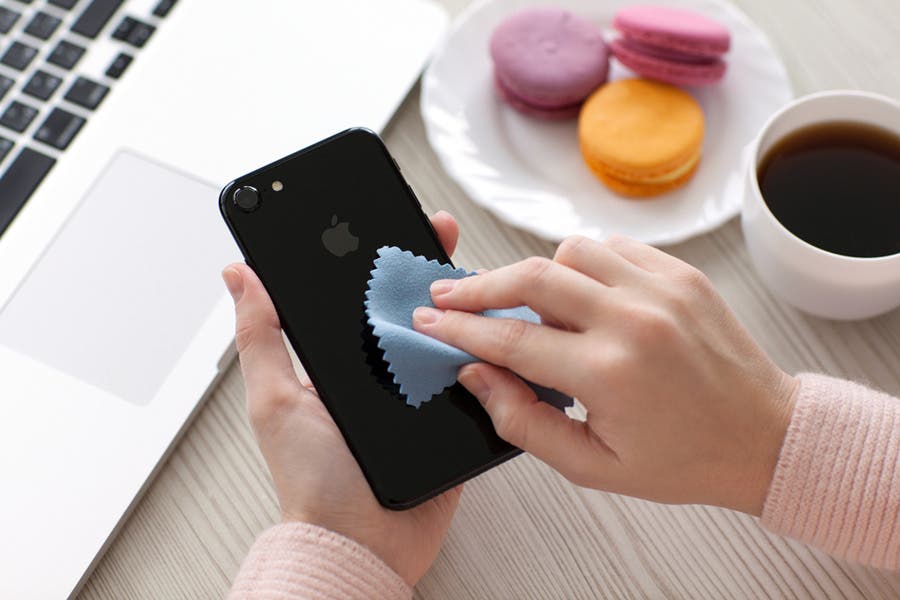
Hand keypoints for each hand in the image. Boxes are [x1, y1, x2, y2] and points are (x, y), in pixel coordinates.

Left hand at [222, 211, 462, 586]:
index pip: (361, 294)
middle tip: (437, 231)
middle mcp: (384, 369)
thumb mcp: (274, 400)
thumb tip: (237, 277)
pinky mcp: (456, 416)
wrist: (363, 542)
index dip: (374, 255)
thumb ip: (260, 337)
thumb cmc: (314, 481)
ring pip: (450, 335)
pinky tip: (497, 325)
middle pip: (411, 305)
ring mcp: (422, 390)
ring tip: (472, 272)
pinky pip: (477, 376)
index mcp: (343, 359)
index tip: (385, 218)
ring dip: (464, 304)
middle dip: (427, 265)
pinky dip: (488, 351)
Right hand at [413, 235, 797, 515]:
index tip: (428, 320)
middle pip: (531, 277)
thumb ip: (524, 421)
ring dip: (538, 272)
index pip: (510, 338)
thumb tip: (477, 374)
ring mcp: (661, 289)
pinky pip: (612, 246)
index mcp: (609, 373)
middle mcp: (633, 320)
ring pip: (570, 249)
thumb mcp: (593, 466)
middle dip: (479, 285)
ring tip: (531, 303)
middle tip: (449, 293)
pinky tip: (581, 291)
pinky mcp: (680, 274)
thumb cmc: (682, 459)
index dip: (459, 328)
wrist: (764, 436)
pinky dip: (584, 262)